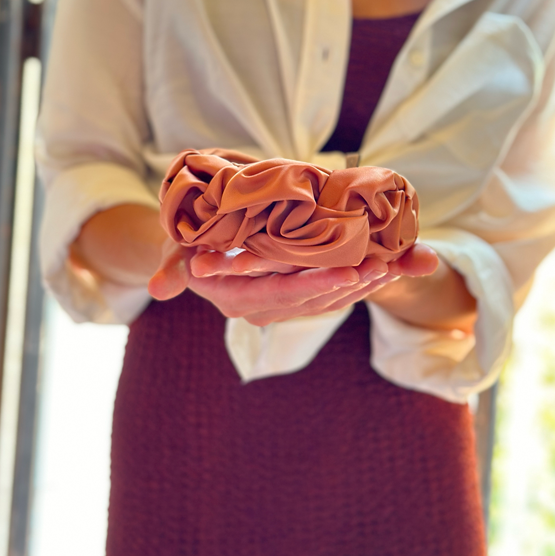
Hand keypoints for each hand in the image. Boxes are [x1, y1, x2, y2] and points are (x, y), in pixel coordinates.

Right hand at [148, 243, 437, 325]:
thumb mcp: (175, 253)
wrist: (192, 258)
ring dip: (363, 284)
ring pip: (329, 299)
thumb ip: (172, 269)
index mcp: (238, 299)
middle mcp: (262, 309)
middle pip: (315, 298)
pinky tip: (387, 269)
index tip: (350, 270)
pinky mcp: (293, 297)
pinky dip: (358, 281)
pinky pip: (330, 293)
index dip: (317, 283)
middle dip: (352, 282)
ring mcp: (280, 305)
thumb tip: (156, 289)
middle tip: (388, 265)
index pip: (283, 293)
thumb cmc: (184, 246)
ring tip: (398, 266)